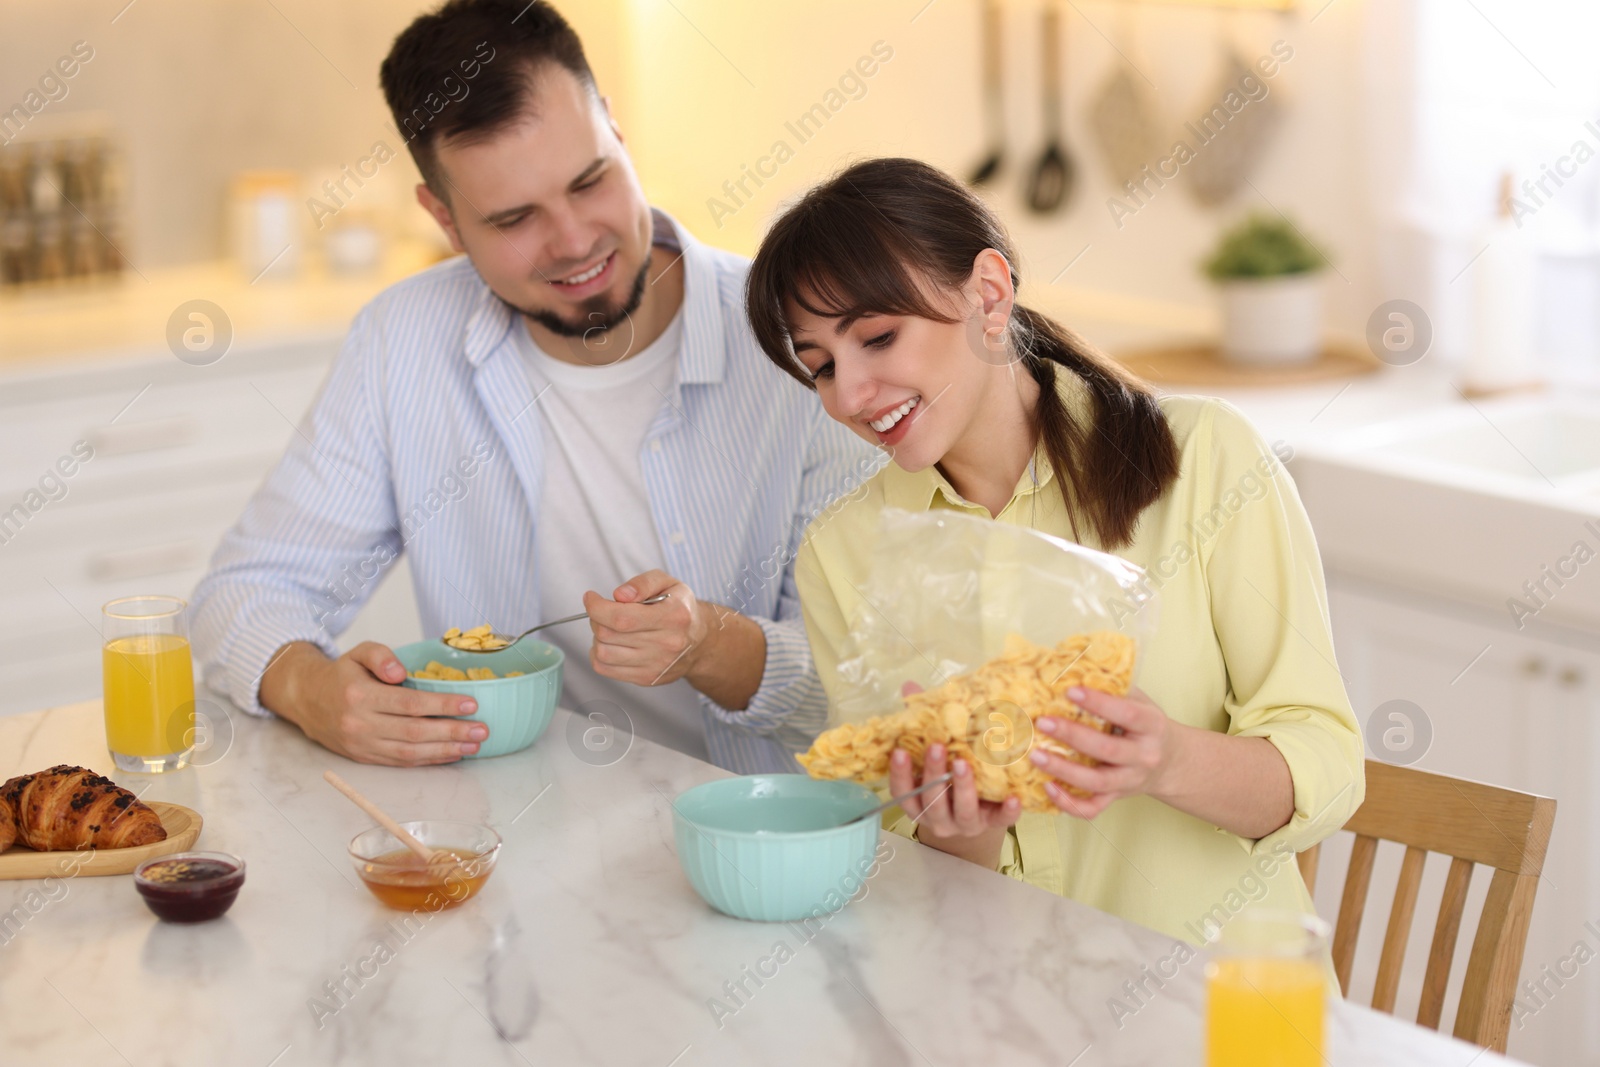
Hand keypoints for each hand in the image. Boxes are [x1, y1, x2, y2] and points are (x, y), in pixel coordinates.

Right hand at [259, 641, 486, 766]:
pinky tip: (451, 754)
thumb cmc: (341, 674)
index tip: (471, 704)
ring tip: (474, 744)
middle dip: (452, 732)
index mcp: (359, 696)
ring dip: (445, 750)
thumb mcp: (358, 652)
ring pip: (409, 752)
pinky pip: (401, 761)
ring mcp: (362, 745)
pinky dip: (428, 760)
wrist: (307, 700)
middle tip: (482, 729)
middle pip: (414, 732)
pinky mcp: (365, 758)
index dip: (442, 705)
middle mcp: (360, 724)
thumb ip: (381, 655)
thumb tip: (400, 672)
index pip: (409, 703)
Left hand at [584, 570, 707, 686]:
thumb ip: (643, 583)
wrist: (700, 641)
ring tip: (609, 628)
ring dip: (597, 637)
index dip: (597, 607)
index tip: (591, 598)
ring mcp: (656, 665)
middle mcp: (667, 643)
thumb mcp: (668, 583)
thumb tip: (619, 595)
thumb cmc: (679, 608)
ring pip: (603, 653)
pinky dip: (598, 655)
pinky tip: (609, 644)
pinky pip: (605, 669)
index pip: (622, 618)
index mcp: (673, 617)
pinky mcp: (646, 678)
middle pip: (609, 634)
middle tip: (603, 611)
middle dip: (596, 618)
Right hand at [890, 742, 1020, 869]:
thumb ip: (923, 732)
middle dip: (934, 774)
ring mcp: (966, 824)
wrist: (978, 811)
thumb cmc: (949, 778)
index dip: (900, 774)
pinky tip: (1014, 797)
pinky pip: (1000, 821)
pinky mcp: (992, 824)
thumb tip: (910, 691)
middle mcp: (939, 819)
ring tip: (963, 764)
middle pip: (932, 802)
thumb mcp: (935, 760)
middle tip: (937, 747)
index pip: (903, 793)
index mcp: (919, 804)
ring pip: (963, 812)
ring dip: (962, 788)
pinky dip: (1007, 811)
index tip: (900, 751)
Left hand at [1030, 685, 1181, 819]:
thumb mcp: (1139, 700)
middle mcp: (1144, 756)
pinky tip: (1047, 788)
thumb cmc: (1145, 724)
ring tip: (1035, 755)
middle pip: (1108, 750)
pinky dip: (1069, 803)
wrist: (1171, 762)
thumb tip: (1070, 665)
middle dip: (1073, 736)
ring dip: (1064, 770)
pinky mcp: (1117, 799)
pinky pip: (1092, 808)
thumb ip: (1113, 687)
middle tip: (1042, 722)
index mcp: (1152, 726)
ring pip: (1097, 783)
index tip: (1070, 690)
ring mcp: (1130, 781)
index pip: (1127, 714)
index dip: (1098, 703)